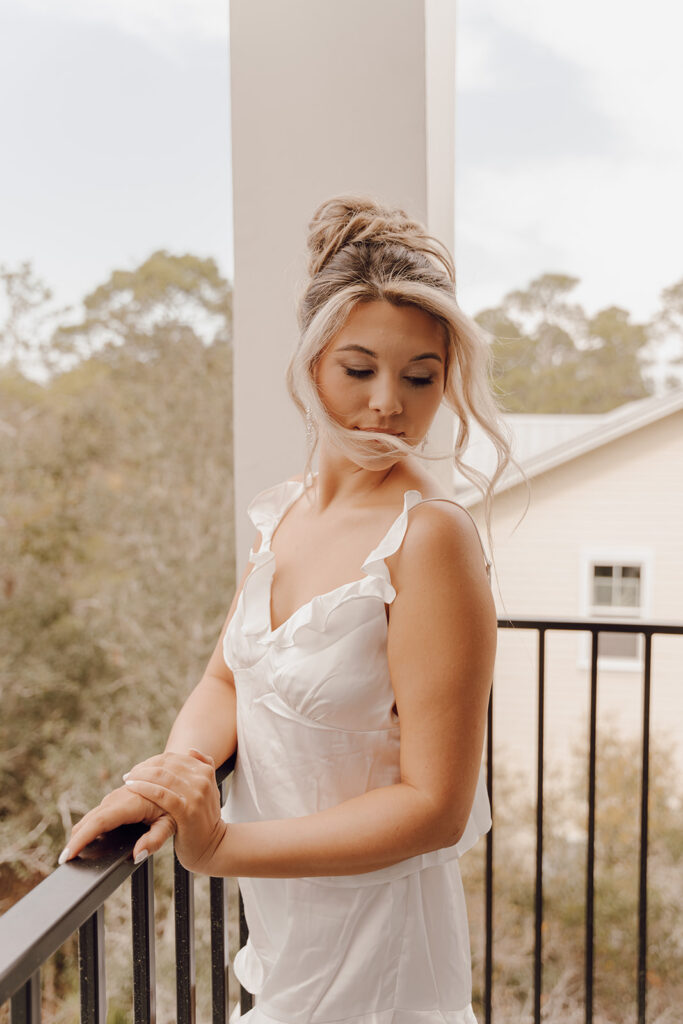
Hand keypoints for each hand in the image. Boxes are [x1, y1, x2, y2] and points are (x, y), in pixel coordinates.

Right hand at [60, 782, 175, 865]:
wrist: (176, 779)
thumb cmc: (176, 802)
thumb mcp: (171, 823)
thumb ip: (155, 840)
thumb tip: (136, 856)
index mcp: (131, 802)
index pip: (100, 821)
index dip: (82, 838)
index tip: (68, 855)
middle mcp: (119, 797)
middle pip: (91, 820)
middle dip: (75, 840)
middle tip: (63, 861)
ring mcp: (116, 797)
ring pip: (92, 816)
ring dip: (80, 833)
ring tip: (70, 853)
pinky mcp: (116, 798)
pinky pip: (98, 813)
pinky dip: (88, 826)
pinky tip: (82, 839)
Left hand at [122, 748, 226, 874]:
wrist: (213, 846)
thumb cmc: (204, 819)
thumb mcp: (209, 789)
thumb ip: (204, 768)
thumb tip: (191, 750)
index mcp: (206, 771)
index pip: (173, 758)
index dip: (152, 760)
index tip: (139, 768)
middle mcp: (202, 779)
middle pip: (166, 765)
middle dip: (144, 768)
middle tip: (129, 774)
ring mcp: (196, 794)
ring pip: (162, 777)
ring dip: (140, 776)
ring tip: (128, 781)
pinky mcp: (187, 810)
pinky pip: (161, 794)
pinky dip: (144, 789)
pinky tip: (133, 789)